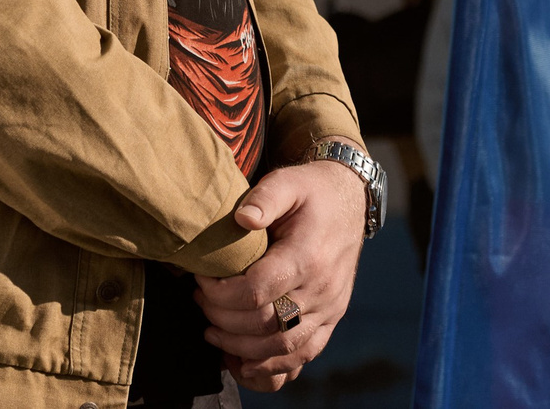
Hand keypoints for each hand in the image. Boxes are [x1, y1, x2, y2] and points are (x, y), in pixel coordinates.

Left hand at [192, 154, 368, 392]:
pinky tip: (243, 363)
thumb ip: (264, 197)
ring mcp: (329, 308)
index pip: (257, 291)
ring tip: (212, 333)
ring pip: (284, 347)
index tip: (201, 281)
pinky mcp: (331, 318)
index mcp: (307, 256)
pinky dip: (272, 367)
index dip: (221, 294)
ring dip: (242, 349)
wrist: (350, 202)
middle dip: (224, 321)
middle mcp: (322, 288)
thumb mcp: (288, 181)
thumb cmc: (311, 191)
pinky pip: (303, 355)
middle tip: (199, 303)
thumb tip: (241, 218)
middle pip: (266, 324)